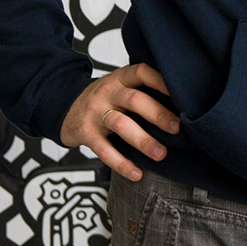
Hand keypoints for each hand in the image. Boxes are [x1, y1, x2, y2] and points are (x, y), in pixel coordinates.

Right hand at [60, 63, 179, 179]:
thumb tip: (180, 106)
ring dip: (143, 140)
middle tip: (177, 129)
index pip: (141, 72)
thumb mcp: (119, 86)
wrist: (65, 107)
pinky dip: (121, 163)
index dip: (161, 81)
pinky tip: (136, 173)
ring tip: (160, 154)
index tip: (180, 94)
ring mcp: (95, 112)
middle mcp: (107, 92)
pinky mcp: (86, 133)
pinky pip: (104, 150)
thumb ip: (141, 90)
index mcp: (120, 78)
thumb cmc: (103, 99)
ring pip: (121, 125)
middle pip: (135, 100)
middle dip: (158, 115)